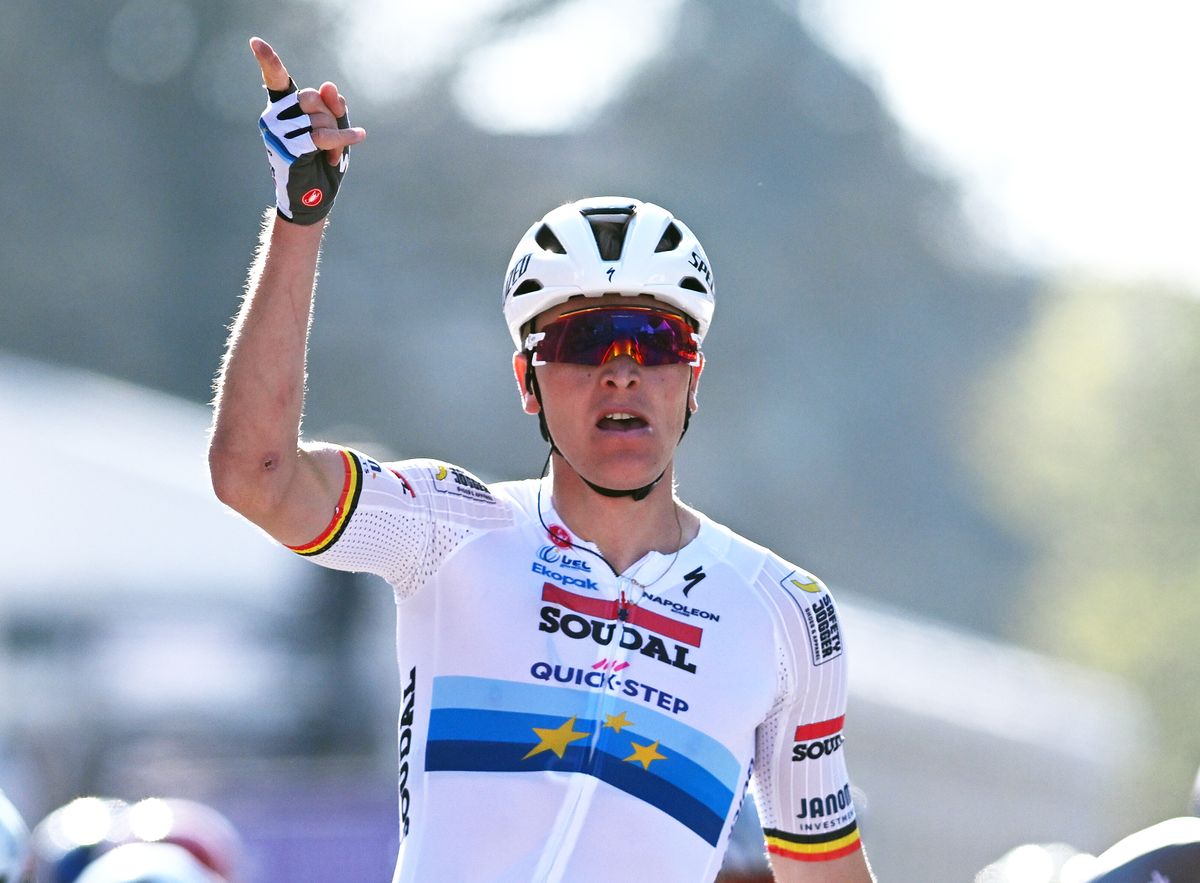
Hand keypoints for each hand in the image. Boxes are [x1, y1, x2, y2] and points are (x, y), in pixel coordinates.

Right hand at [250, 37, 365, 223]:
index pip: (275, 79)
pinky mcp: (287, 148)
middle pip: (312, 97)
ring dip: (335, 136)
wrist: (314, 200)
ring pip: (319, 117)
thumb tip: (328, 85)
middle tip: (330, 141)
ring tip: (327, 154)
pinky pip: (321, 135)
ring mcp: (278, 133)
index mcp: (283, 109)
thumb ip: (334, 107)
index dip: (268, 60)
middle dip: (331, 117)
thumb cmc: (321, 164)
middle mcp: (275, 117)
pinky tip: (338, 155)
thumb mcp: (334, 130)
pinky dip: (338, 142)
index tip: (255, 42)